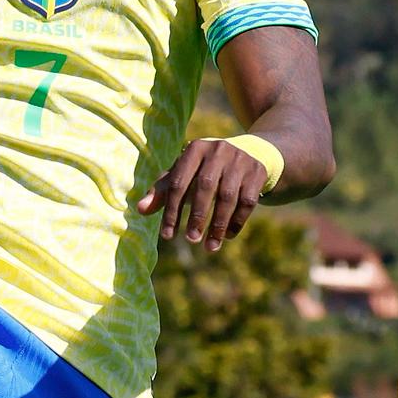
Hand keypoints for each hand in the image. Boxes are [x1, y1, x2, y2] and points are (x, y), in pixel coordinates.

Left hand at [138, 137, 272, 252]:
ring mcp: (240, 160)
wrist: (245, 153)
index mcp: (194, 149)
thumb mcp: (182, 174)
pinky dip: (237, 221)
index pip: (178, 183)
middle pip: (205, 188)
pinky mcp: (257, 172)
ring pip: (228, 197)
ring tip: (210, 247)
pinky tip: (227, 236)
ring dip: (218, 225)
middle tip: (191, 240)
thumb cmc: (203, 169)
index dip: (172, 211)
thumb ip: (162, 191)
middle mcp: (218, 151)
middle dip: (197, 217)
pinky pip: (248, 202)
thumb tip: (140, 209)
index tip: (167, 236)